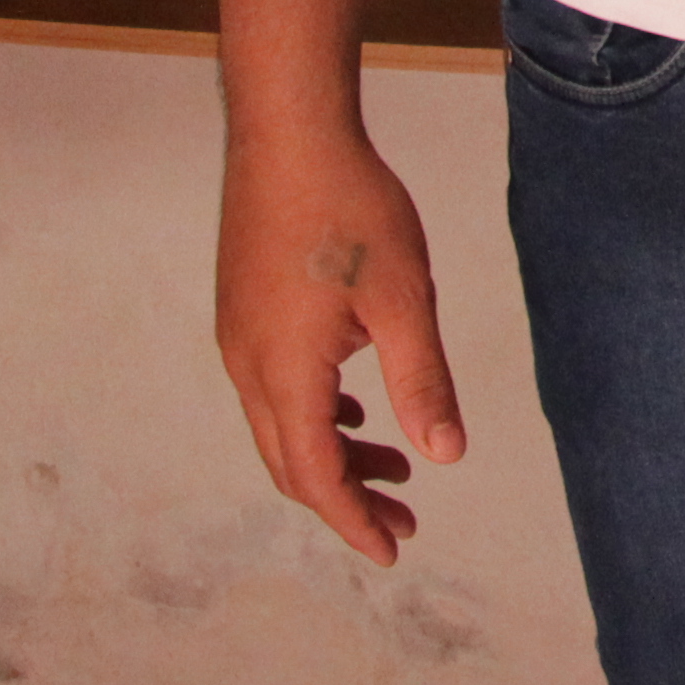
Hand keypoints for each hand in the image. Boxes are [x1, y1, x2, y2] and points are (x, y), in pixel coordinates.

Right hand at [215, 123, 462, 564]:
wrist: (289, 133)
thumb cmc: (351, 208)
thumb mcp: (404, 299)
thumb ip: (422, 382)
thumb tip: (445, 457)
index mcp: (286, 373)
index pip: (316, 476)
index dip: (354, 522)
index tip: (393, 551)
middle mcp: (249, 366)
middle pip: (292, 462)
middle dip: (347, 499)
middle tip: (405, 520)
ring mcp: (239, 337)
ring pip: (281, 426)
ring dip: (334, 453)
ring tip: (394, 466)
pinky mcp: (243, 310)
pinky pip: (274, 388)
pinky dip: (316, 414)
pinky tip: (355, 404)